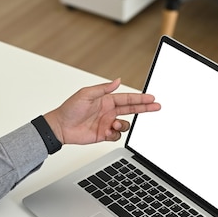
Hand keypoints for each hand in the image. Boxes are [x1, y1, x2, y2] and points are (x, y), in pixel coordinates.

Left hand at [43, 78, 160, 144]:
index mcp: (106, 100)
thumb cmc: (69, 109)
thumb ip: (103, 89)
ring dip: (123, 124)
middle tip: (156, 107)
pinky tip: (107, 132)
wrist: (60, 127)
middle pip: (131, 109)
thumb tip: (117, 80)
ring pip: (125, 124)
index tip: (151, 98)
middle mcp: (108, 111)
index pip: (127, 98)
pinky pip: (116, 136)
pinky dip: (115, 134)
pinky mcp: (103, 134)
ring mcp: (107, 123)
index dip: (140, 98)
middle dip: (144, 108)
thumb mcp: (86, 94)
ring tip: (114, 124)